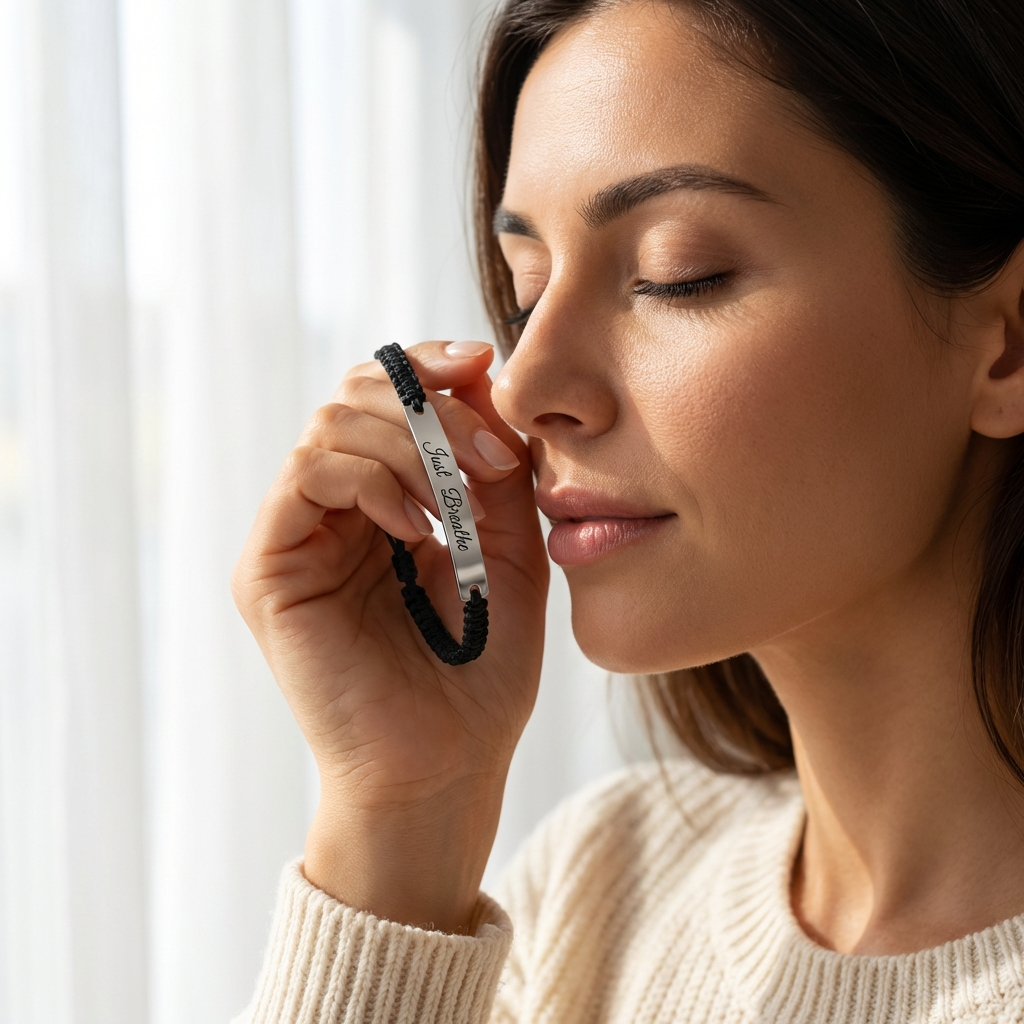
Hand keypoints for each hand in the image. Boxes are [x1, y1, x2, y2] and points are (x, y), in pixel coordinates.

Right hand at [232, 342, 548, 930]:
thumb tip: (482, 378)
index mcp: (385, 501)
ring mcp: (296, 535)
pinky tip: (415, 529)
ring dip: (408, 445)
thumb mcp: (509, 549)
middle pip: (353, 396)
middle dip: (428, 406)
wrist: (448, 765)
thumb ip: (495, 470)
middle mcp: (333, 509)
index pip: (388, 399)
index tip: (485, 365)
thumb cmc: (482, 670)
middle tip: (488, 454)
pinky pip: (307, 476)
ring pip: (329, 425)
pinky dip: (370, 479)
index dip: (430, 367)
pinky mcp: (269, 567)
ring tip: (455, 504)